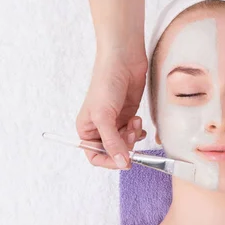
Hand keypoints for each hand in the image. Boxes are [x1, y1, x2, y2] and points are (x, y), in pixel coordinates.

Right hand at [76, 50, 147, 168]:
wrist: (124, 61)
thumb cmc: (106, 84)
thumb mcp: (104, 116)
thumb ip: (112, 142)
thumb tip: (120, 163)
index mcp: (86, 129)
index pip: (95, 156)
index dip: (109, 162)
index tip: (124, 161)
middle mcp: (99, 128)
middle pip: (114, 152)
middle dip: (124, 146)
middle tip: (130, 133)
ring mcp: (115, 122)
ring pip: (126, 144)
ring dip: (133, 137)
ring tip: (135, 121)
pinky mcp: (128, 116)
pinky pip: (134, 134)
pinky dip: (138, 131)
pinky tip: (138, 121)